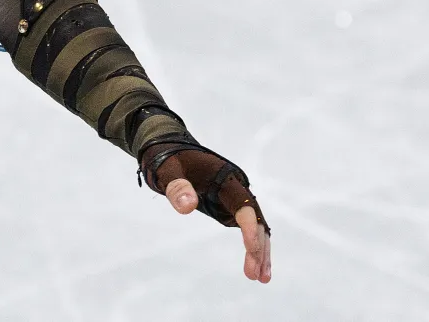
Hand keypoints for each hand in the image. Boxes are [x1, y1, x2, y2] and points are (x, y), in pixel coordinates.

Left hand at [143, 145, 271, 282]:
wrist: (169, 150)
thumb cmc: (167, 159)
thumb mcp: (167, 170)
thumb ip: (176, 186)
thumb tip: (187, 207)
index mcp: (225, 177)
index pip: (243, 203)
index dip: (249, 226)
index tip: (250, 249)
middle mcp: (236, 188)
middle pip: (254, 219)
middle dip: (258, 247)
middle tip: (256, 275)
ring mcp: (234, 200)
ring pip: (255, 227)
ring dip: (260, 252)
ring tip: (261, 279)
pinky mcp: (228, 209)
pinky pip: (246, 229)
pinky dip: (253, 248)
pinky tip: (256, 268)